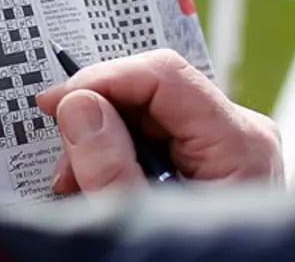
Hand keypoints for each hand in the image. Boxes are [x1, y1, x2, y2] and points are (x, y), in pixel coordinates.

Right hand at [36, 49, 282, 193]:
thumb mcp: (140, 220)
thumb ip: (107, 166)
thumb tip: (78, 107)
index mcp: (237, 144)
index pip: (162, 75)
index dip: (102, 79)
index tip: (56, 101)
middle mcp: (238, 133)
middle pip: (151, 89)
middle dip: (97, 116)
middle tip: (64, 161)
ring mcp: (226, 143)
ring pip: (146, 109)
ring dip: (101, 137)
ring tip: (79, 183)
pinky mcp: (209, 155)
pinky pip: (154, 132)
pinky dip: (117, 150)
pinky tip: (101, 182)